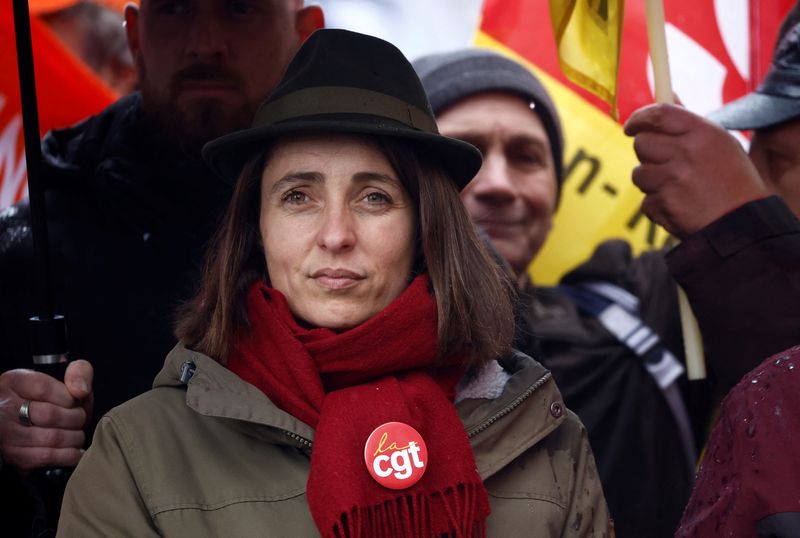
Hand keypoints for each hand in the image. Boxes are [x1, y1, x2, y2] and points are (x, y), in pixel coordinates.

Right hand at [0, 361, 92, 470]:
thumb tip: (81, 390)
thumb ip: (78, 372)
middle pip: (50, 415)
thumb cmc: (51, 398)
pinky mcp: (14, 456)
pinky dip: (69, 454)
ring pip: (52, 438)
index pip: (44, 388)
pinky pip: (48, 457)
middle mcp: (5, 408)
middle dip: (75, 418)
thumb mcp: (62, 377)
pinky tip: (74, 449)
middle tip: (80, 418)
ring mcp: (7, 434)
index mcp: (15, 382)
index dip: (68, 397)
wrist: (30, 420)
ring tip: (77, 432)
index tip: (75, 401)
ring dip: (74, 437)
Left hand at [624, 103, 768, 237]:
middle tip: (664, 162)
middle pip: (641, 143)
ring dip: (651, 181)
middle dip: (647, 153)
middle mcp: (686, 154)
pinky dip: (658, 205)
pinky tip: (679, 206)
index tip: (631, 126)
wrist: (743, 223)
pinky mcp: (664, 205)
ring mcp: (673, 181)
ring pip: (638, 173)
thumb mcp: (719, 143)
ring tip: (677, 187)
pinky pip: (645, 201)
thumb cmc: (732, 179)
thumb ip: (688, 121)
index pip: (658, 114)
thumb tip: (667, 94)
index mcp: (702, 133)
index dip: (638, 118)